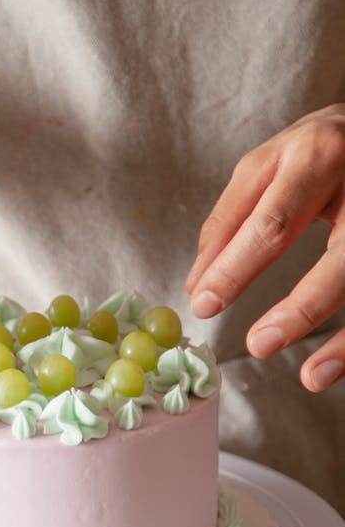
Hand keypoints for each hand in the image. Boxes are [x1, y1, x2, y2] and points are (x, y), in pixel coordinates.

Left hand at [186, 104, 344, 391]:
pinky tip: (333, 367)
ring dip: (344, 339)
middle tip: (258, 345)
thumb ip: (230, 219)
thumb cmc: (318, 148)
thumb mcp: (268, 164)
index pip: (272, 224)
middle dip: (300, 309)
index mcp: (318, 158)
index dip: (236, 268)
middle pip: (341, 257)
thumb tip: (198, 283)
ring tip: (312, 378)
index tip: (204, 304)